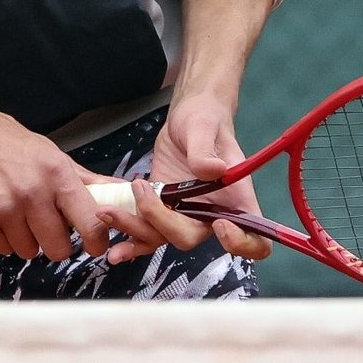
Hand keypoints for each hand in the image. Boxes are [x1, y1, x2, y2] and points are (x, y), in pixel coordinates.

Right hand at [0, 108, 111, 262]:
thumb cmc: (6, 141)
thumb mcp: (50, 154)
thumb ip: (86, 180)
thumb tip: (123, 190)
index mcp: (56, 174)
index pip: (91, 223)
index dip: (96, 241)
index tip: (92, 244)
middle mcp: (31, 193)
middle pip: (59, 248)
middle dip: (55, 242)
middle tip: (45, 224)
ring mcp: (2, 209)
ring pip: (29, 252)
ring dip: (26, 239)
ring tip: (15, 212)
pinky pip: (3, 249)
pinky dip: (2, 237)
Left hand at [95, 89, 271, 264]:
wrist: (186, 118)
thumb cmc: (205, 118)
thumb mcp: (205, 127)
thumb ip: (205, 150)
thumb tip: (209, 170)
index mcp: (236, 200)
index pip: (254, 239)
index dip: (240, 243)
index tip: (219, 224)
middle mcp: (212, 214)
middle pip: (190, 239)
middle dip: (162, 225)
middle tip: (142, 195)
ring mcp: (184, 215)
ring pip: (161, 238)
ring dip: (133, 231)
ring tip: (107, 213)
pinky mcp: (161, 210)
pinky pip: (145, 229)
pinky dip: (127, 231)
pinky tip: (108, 228)